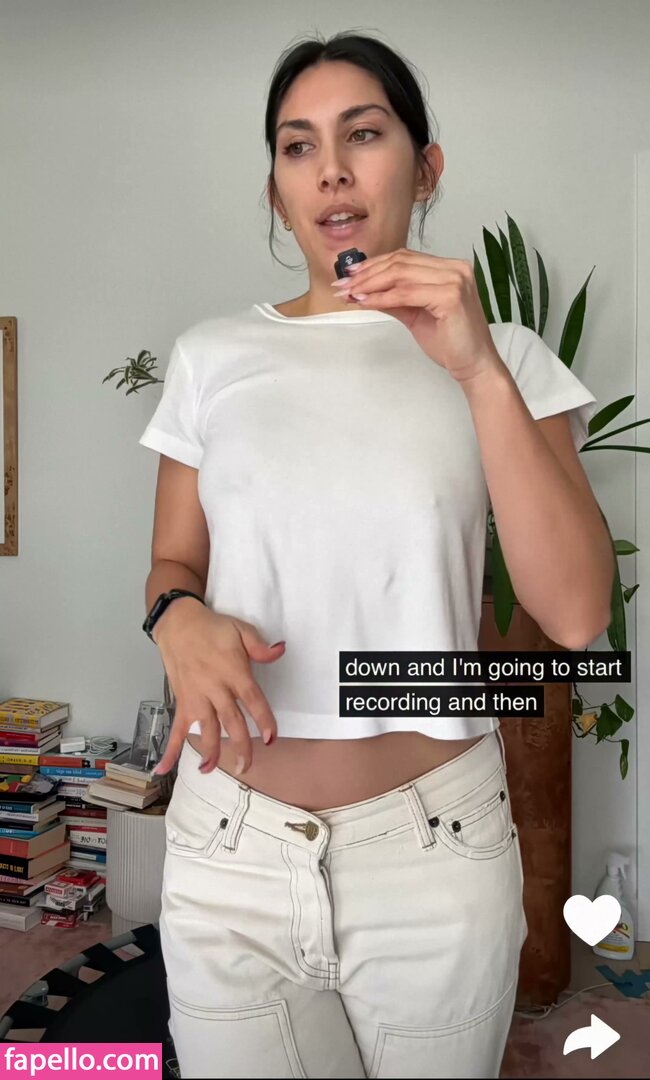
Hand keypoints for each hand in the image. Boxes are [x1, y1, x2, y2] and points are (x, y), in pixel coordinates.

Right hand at [152, 603, 284, 775]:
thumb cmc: (212, 628)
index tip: (271, 738)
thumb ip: (260, 646)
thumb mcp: (240, 629)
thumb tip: (281, 650)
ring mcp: (196, 697)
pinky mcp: (182, 702)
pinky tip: (164, 768)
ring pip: (205, 729)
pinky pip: (175, 729)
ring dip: (209, 752)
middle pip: (231, 721)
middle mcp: (215, 688)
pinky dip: (169, 749)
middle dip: (240, 745)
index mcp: (233, 671)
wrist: (178, 623)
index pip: (252, 699)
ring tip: (211, 771)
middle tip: (247, 766)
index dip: (263, 719)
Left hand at [333, 247, 502, 382]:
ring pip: (400, 275)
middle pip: (400, 263)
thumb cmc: (452, 343)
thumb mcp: (417, 314)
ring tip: (349, 294)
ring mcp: (455, 280)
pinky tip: (365, 303)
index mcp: (450, 268)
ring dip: (369, 284)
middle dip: (366, 274)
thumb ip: (395, 299)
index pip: (405, 258)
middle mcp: (455, 268)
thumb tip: (364, 291)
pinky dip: (381, 297)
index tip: (349, 275)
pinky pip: (406, 294)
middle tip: (342, 285)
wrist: (474, 365)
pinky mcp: (451, 296)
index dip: (374, 264)